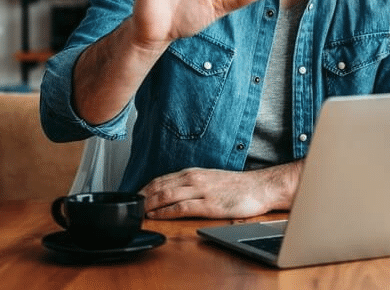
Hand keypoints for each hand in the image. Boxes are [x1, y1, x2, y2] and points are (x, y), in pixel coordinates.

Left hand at [140, 162, 303, 218]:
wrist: (260, 187)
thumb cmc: (237, 185)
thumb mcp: (211, 179)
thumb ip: (192, 184)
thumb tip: (174, 192)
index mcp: (194, 172)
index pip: (162, 179)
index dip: (145, 188)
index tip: (133, 197)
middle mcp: (195, 179)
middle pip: (160, 186)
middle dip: (142, 197)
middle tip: (129, 206)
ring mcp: (202, 191)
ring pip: (167, 195)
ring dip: (149, 204)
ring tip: (137, 212)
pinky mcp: (209, 205)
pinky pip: (182, 207)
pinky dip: (165, 212)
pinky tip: (156, 216)